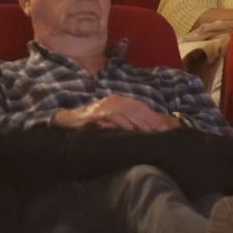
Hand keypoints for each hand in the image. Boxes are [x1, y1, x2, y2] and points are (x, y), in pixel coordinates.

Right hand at [54, 94, 179, 132]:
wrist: (69, 119)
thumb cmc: (91, 122)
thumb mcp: (110, 119)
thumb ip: (124, 120)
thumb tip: (142, 129)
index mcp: (118, 100)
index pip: (139, 106)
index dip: (152, 116)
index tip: (163, 127)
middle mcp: (114, 100)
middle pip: (136, 108)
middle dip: (150, 120)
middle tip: (161, 131)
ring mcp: (106, 105)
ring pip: (128, 112)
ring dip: (140, 122)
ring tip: (150, 132)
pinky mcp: (98, 113)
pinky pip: (114, 116)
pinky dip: (123, 123)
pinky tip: (131, 130)